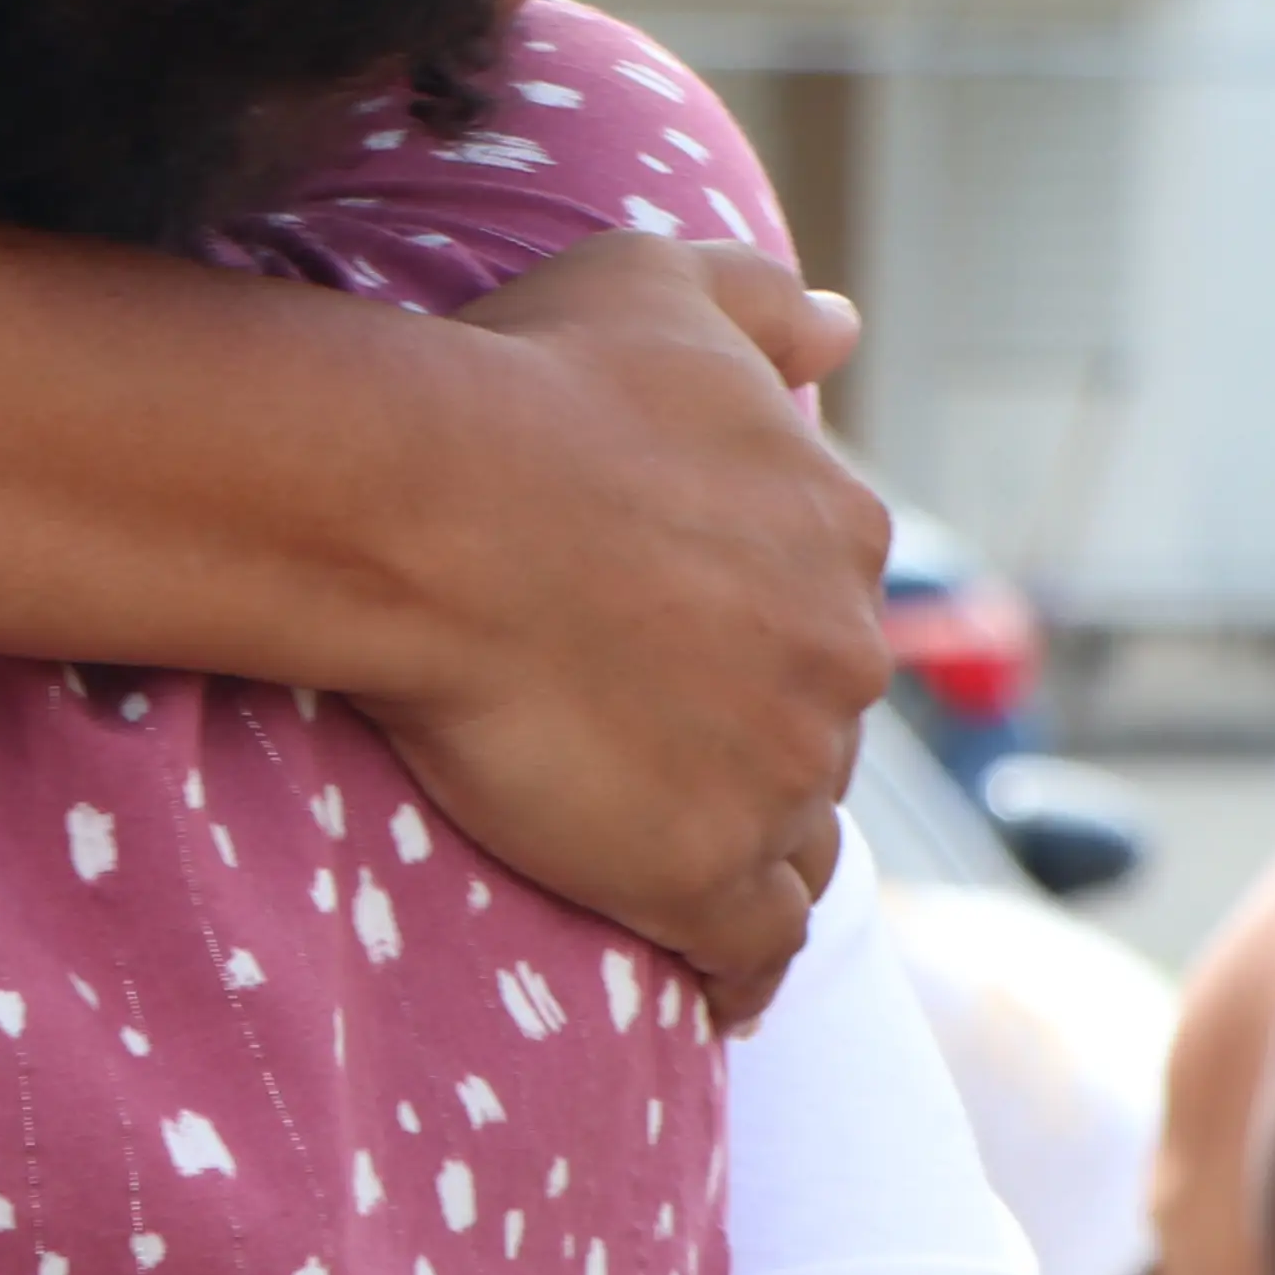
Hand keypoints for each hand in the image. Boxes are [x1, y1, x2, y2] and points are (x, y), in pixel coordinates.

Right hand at [356, 235, 882, 1021]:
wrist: (430, 505)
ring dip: (748, 847)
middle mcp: (844, 656)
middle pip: (816, 723)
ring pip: (795, 836)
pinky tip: (709, 991)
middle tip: (652, 751)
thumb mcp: (659, 283)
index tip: (689, 646)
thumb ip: (763, 300)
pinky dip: (738, 973)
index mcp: (840, 527)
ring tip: (673, 865)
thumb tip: (843, 321)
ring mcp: (785, 773)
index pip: (826, 604)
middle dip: (756, 738)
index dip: (758, 630)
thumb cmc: (529, 384)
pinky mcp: (710, 871)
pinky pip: (754, 949)